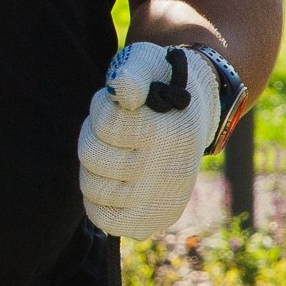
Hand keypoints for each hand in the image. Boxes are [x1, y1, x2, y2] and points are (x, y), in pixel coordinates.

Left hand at [78, 42, 224, 239]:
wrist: (193, 111)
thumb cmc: (158, 84)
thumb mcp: (147, 65)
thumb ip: (133, 74)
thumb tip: (123, 90)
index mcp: (170, 132)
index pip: (106, 127)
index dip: (102, 110)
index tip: (120, 103)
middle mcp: (171, 170)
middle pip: (93, 158)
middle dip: (93, 136)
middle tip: (112, 129)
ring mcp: (165, 198)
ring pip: (94, 188)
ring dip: (92, 166)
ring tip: (113, 150)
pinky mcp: (157, 217)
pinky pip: (107, 220)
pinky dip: (97, 202)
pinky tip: (109, 180)